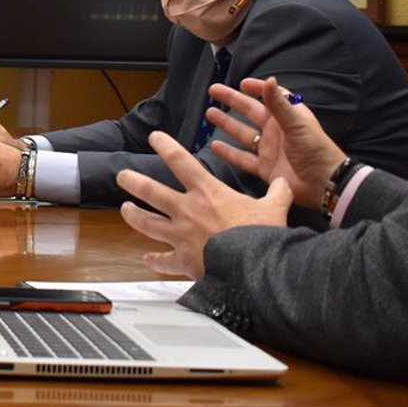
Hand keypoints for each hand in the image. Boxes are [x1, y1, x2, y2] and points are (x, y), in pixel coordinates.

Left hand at [116, 131, 293, 277]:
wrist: (253, 268)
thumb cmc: (261, 236)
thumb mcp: (274, 208)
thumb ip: (277, 193)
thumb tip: (285, 183)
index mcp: (208, 193)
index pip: (181, 162)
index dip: (166, 147)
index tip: (154, 138)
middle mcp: (188, 211)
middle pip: (152, 191)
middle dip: (134, 181)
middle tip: (122, 175)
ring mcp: (181, 236)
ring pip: (148, 223)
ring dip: (134, 215)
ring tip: (125, 209)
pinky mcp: (182, 260)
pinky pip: (164, 261)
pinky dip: (154, 260)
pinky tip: (147, 259)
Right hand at [203, 77, 345, 209]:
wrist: (323, 183)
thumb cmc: (315, 149)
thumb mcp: (296, 123)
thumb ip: (278, 103)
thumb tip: (268, 79)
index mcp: (287, 117)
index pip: (271, 97)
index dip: (258, 88)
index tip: (242, 83)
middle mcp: (276, 131)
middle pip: (250, 112)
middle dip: (233, 101)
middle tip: (213, 91)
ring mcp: (268, 150)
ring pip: (243, 134)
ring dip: (227, 124)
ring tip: (209, 113)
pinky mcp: (264, 168)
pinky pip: (242, 158)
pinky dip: (228, 153)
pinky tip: (214, 146)